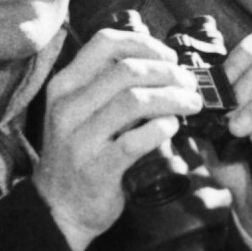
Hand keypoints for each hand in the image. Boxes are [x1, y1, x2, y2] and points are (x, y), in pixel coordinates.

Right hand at [32, 24, 202, 250]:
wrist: (59, 207)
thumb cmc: (81, 152)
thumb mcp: (82, 110)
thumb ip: (110, 84)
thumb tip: (159, 57)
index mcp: (65, 86)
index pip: (104, 43)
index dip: (144, 43)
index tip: (169, 57)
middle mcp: (68, 107)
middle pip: (127, 70)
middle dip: (168, 72)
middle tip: (190, 84)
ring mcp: (80, 139)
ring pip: (134, 100)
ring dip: (172, 98)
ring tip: (191, 104)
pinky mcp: (97, 169)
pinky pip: (135, 141)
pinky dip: (161, 128)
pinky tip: (172, 127)